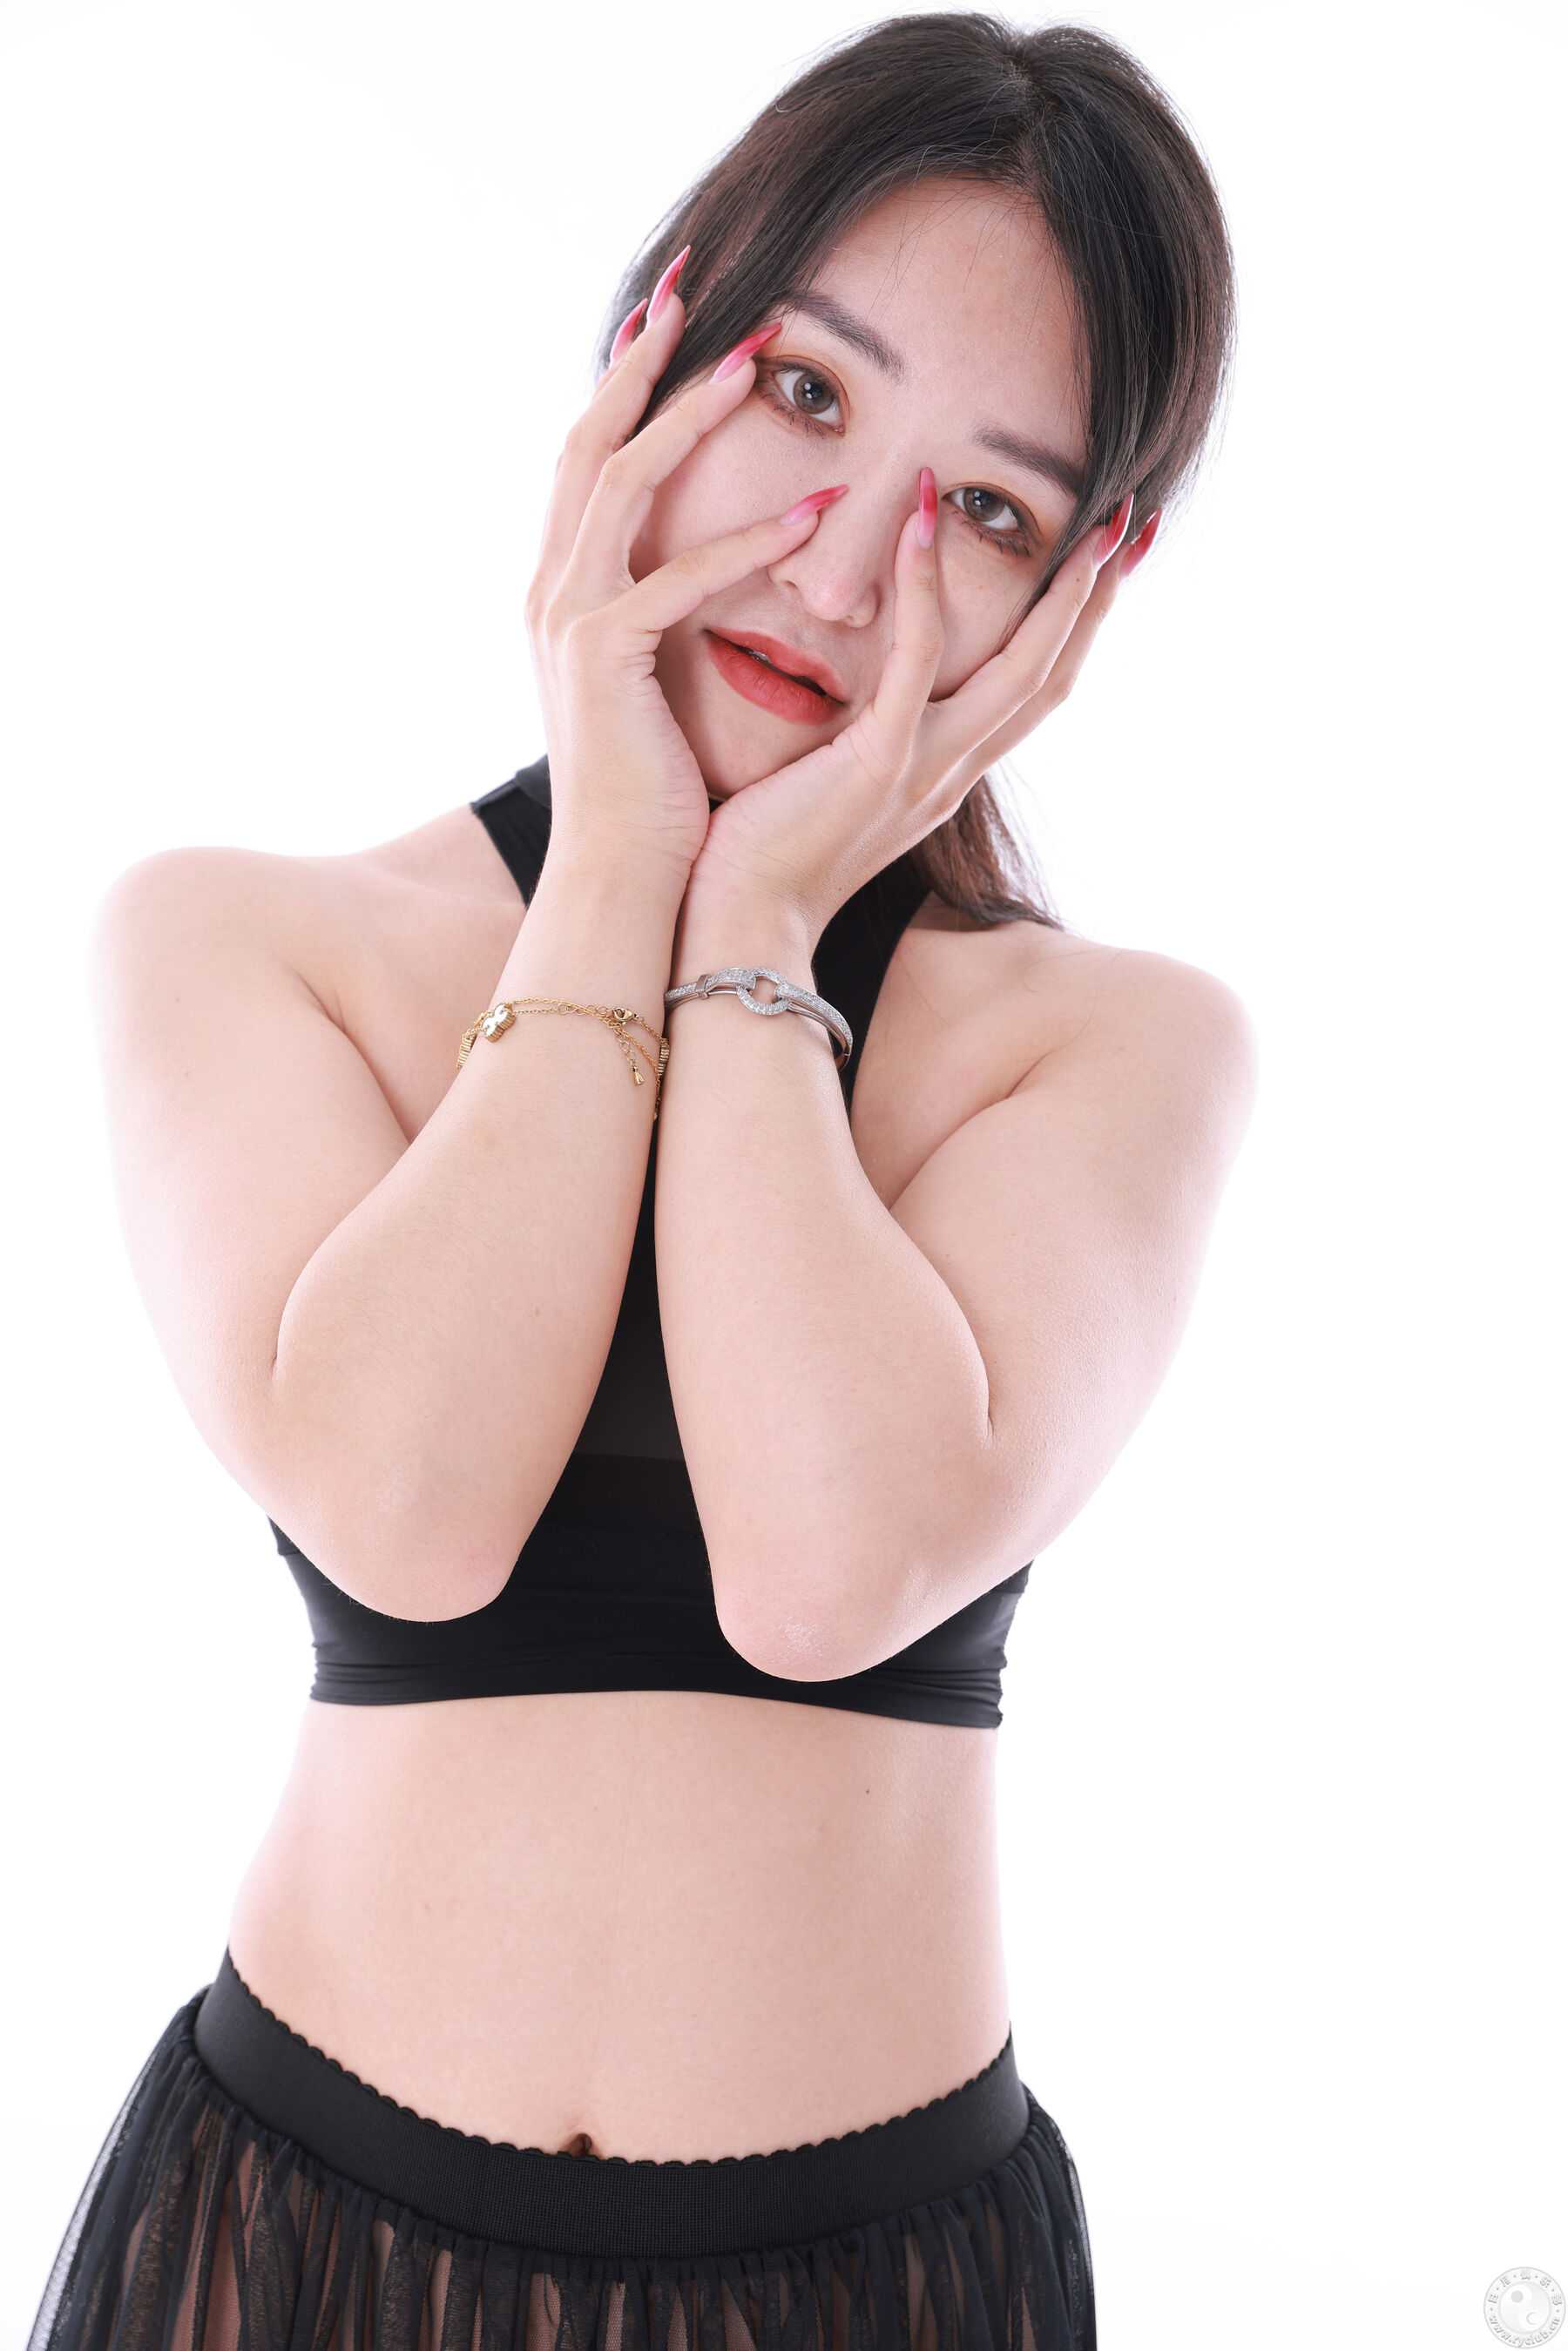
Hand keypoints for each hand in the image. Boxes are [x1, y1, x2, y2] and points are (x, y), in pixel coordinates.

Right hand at [524, 258, 844, 888]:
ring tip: (756, 359)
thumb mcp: (653, 682)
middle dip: (641, 361)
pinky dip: (744, 541)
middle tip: (697, 286)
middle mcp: (551, 592)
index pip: (591, 462)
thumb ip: (662, 614)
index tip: (673, 317)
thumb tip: (699, 567)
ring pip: (620, 484)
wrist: (621, 877)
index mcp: (564, 592)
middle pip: (588, 443)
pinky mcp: (603, 658)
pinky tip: (810, 512)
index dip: (627, 384)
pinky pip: (678, 578)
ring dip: (688, 415)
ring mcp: (568, 620)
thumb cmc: (655, 791)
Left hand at [684, 474, 1142, 934]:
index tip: (1106, 561)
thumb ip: (865, 745)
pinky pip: (915, 660)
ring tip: (1090, 514)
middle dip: (1099, 597)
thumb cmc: (767, 858)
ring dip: (1064, 589)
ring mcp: (925, 768)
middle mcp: (954, 773)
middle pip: (1055, 674)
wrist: (742, 926)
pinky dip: (924, 586)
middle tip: (1135, 520)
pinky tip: (922, 520)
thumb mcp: (836, 792)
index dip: (1076, 628)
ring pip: (1022, 668)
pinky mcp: (879, 763)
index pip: (1034, 692)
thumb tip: (857, 704)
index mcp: (947, 777)